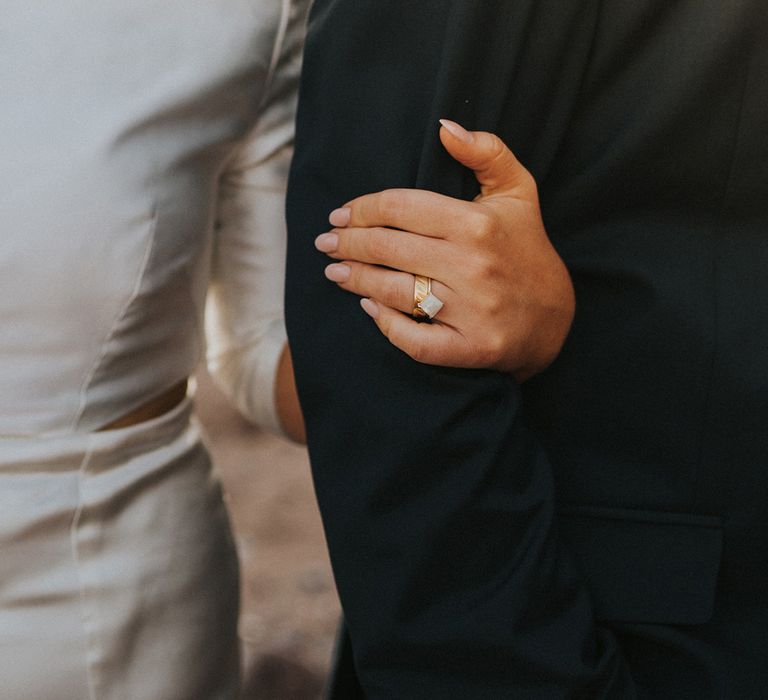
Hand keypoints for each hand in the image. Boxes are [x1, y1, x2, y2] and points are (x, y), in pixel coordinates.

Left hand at [314, 120, 574, 381]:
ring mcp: (472, 311)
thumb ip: (487, 151)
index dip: (361, 209)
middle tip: (325, 244)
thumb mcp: (518, 191)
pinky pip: (414, 341)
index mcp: (477, 223)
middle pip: (388, 249)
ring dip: (355, 280)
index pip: (400, 208)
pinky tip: (369, 309)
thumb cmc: (527, 248)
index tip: (340, 215)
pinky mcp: (472, 348)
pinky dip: (386, 326)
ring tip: (335, 272)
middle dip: (347, 244)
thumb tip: (444, 126)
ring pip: (393, 292)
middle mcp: (472, 266)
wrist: (556, 317)